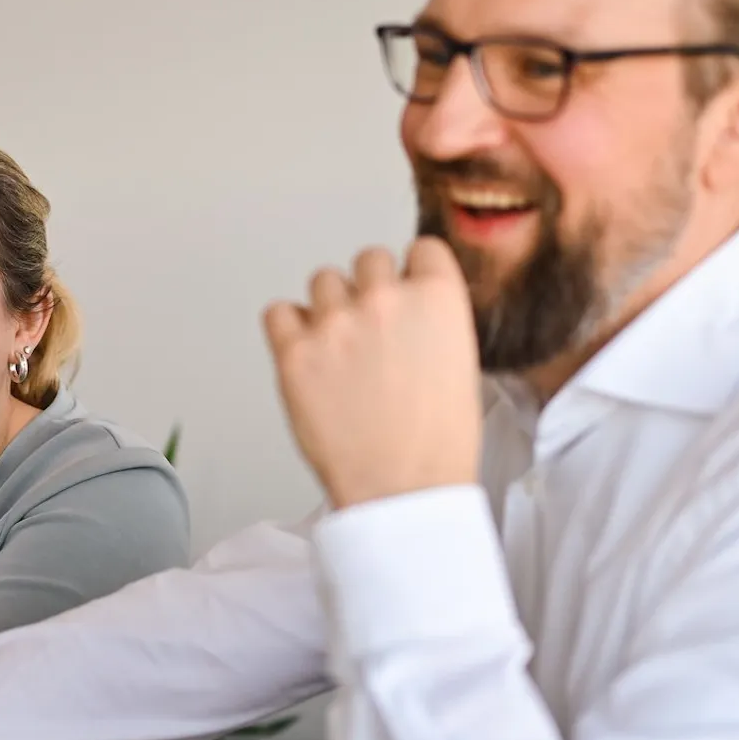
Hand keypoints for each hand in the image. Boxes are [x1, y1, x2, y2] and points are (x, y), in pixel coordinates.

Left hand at [262, 238, 481, 507]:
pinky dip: (289, 327)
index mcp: (437, 298)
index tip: (408, 296)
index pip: (422, 251)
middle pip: (370, 260)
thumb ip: (431, 321)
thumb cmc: (436, 442)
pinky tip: (306, 353)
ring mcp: (335, 323)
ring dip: (331, 308)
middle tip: (373, 334)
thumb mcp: (459, 364)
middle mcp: (385, 299)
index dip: (414, 277)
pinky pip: (279, 312)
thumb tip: (407, 306)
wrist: (402, 489)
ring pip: (324, 281)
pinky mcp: (293, 351)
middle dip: (371, 291)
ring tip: (341, 351)